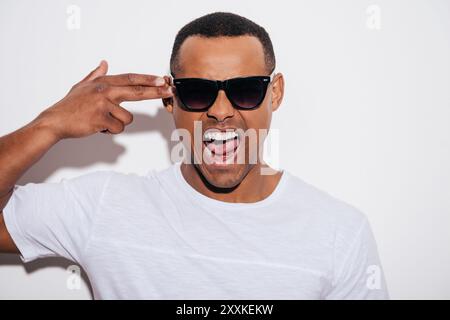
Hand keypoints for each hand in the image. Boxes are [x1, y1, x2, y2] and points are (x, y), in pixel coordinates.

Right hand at [37, 60, 172, 138]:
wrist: (55, 121)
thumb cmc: (70, 106)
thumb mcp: (82, 86)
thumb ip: (95, 75)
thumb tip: (104, 63)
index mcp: (103, 83)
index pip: (131, 79)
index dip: (148, 79)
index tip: (162, 79)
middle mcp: (104, 91)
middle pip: (137, 91)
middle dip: (155, 91)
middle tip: (169, 90)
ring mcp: (102, 105)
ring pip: (127, 118)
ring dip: (117, 123)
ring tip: (102, 121)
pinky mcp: (101, 119)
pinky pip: (118, 128)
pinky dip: (110, 131)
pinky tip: (98, 127)